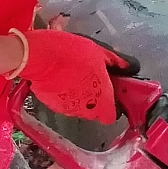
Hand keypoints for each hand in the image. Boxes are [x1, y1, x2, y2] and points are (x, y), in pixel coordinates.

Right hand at [17, 28, 136, 121]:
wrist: (36, 56)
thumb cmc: (72, 53)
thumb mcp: (100, 52)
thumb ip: (118, 62)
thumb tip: (131, 67)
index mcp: (100, 100)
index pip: (111, 116)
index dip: (113, 106)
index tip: (111, 92)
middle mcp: (84, 110)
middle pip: (94, 111)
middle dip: (95, 98)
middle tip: (92, 79)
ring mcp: (66, 109)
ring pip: (78, 106)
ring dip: (79, 94)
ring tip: (74, 74)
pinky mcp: (50, 104)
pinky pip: (63, 100)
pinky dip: (64, 92)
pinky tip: (60, 76)